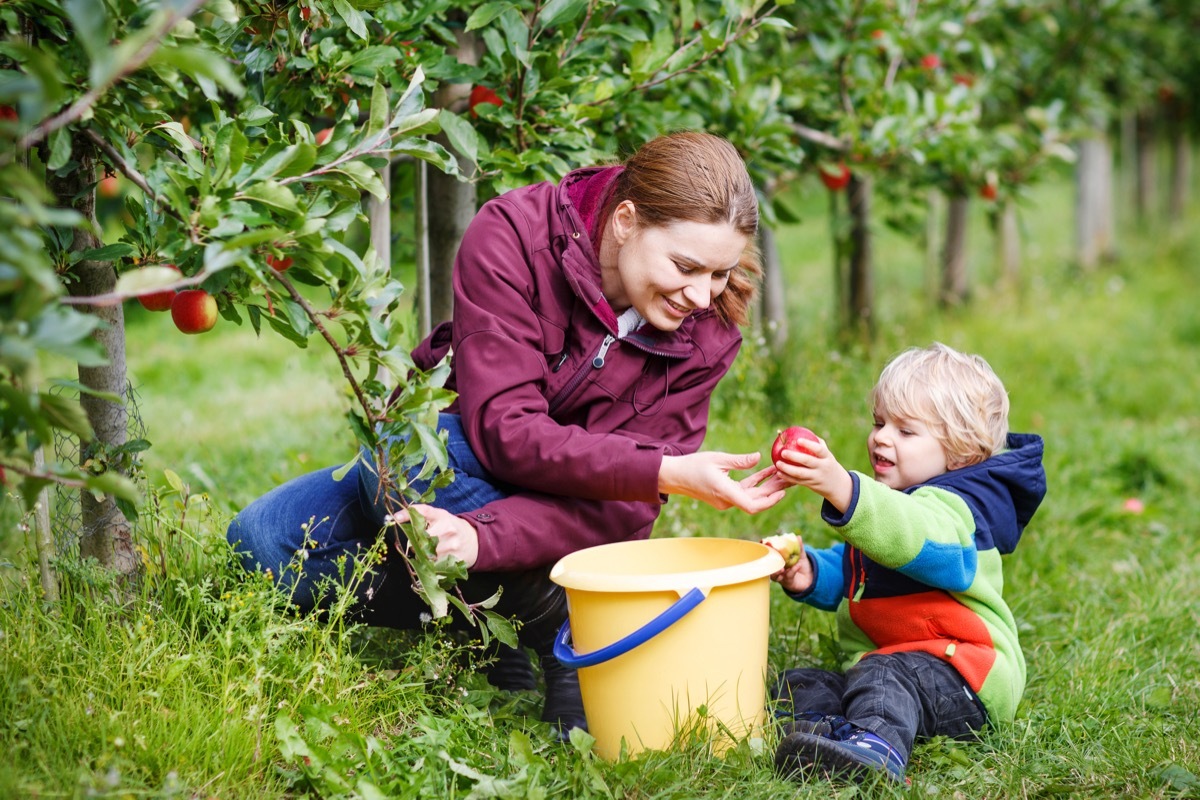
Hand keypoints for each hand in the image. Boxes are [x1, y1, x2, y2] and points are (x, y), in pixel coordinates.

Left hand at [391, 504, 479, 567]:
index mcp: (443, 517)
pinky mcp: (454, 561)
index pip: (422, 514)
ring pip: (426, 555)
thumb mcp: (439, 516)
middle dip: (416, 543)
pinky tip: (437, 560)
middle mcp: (448, 530)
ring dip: (423, 556)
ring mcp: (452, 547)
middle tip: (420, 544)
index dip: (408, 515)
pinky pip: (434, 566)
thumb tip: (396, 517)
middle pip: (420, 540)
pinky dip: (431, 565)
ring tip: (430, 552)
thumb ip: (420, 513)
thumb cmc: (452, 528)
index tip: (395, 518)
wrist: (475, 541)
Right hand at [658, 451, 788, 513]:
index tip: (782, 492)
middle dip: (774, 490)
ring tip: (782, 473)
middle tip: (790, 477)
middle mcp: (727, 500)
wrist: (674, 476)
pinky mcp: (724, 494)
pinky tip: (767, 472)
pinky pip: (744, 491)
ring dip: (766, 486)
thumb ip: (739, 460)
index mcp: (725, 493)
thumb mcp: (717, 458)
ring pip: (751, 495)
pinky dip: (755, 483)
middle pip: (756, 500)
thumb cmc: (693, 465)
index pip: (752, 506)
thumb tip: (758, 457)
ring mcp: (726, 499)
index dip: (770, 501)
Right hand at [769, 534, 813, 593]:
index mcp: (777, 560)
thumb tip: (798, 536)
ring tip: (782, 568)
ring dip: (777, 572)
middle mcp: (776, 569)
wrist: (810, 578)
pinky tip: (797, 565)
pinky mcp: (787, 582)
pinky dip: (792, 571)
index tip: (763, 542)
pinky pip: (788, 577)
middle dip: (768, 562)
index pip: (767, 555)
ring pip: (774, 576)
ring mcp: (780, 577)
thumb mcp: (800, 555)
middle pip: (767, 566)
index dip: (764, 549)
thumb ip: (799, 547)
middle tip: (771, 556)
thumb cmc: (801, 565)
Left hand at [772, 434, 852, 513]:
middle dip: (794, 456)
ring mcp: (816, 477)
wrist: (837, 485)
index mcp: (827, 457)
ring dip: (787, 469)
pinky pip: (797, 481)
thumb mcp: (827, 454)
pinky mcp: (811, 485)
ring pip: (800, 473)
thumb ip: (816, 442)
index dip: (808, 444)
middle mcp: (822, 467)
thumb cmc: (827, 463)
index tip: (797, 440)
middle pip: (808, 461)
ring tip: (777, 463)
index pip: (819, 449)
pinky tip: (778, 472)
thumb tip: (800, 430)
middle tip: (782, 452)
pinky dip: (787, 477)